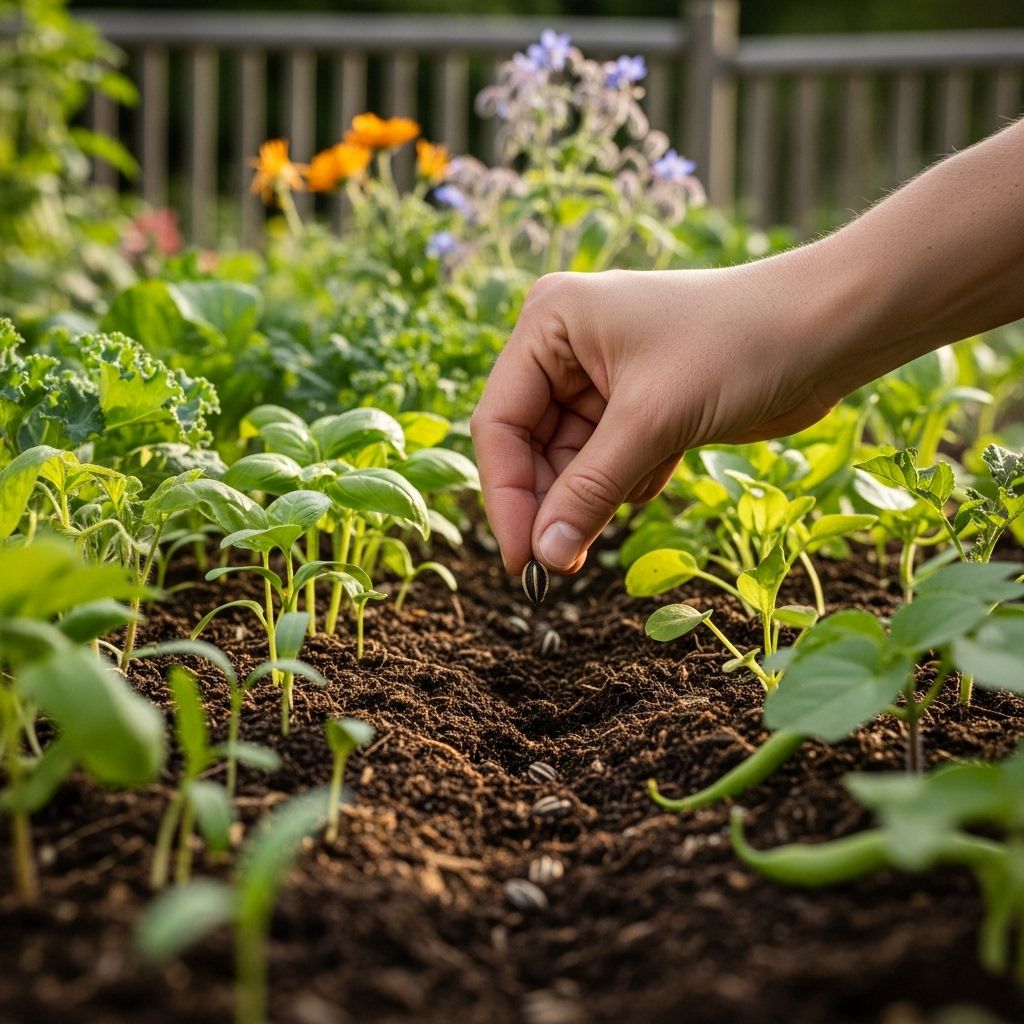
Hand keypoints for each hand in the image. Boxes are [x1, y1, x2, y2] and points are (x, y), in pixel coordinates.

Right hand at [470, 267, 836, 574]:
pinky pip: (607, 461)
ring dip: (589, 498)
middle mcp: (567, 346)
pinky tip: (659, 474)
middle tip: (560, 566)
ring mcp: (602, 376)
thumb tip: (542, 559)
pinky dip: (625, 482)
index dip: (506, 495)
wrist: (829, 328)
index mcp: (551, 323)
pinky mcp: (638, 404)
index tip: (521, 560)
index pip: (500, 421)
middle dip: (549, 503)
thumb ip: (589, 492)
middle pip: (529, 445)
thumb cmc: (739, 346)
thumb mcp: (652, 422)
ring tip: (613, 521)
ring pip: (569, 460)